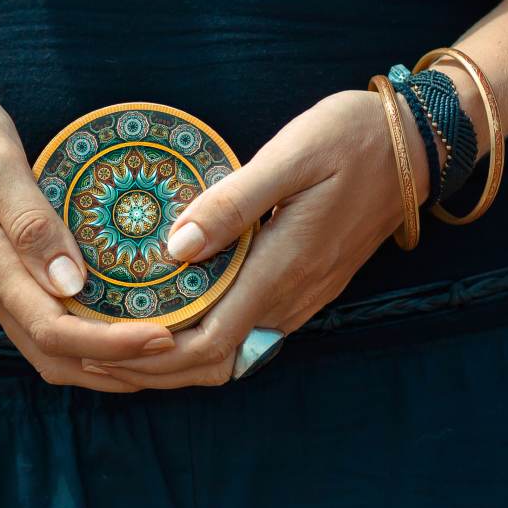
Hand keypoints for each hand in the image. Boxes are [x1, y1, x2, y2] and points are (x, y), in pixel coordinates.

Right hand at [0, 75, 175, 390]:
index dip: (112, 344)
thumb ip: (28, 220)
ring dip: (106, 366)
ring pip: (51, 353)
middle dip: (119, 369)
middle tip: (182, 358)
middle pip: (57, 358)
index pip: (54, 331)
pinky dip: (90, 345)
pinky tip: (127, 330)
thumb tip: (71, 283)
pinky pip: (48, 329)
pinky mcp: (3, 277)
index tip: (166, 338)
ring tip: (165, 358)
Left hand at [76, 89, 430, 389]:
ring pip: (229, 353)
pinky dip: (201, 337)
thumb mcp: (292, 155)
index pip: (208, 344)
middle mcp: (291, 298)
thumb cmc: (353, 138)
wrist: (419, 145)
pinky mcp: (305, 287)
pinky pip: (245, 330)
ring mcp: (301, 297)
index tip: (97, 345)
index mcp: (282, 269)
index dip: (149, 357)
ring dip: (172, 357)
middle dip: (149, 368)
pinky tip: (169, 312)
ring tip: (117, 334)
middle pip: (212, 362)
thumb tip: (175, 248)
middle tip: (89, 348)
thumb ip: (233, 204)